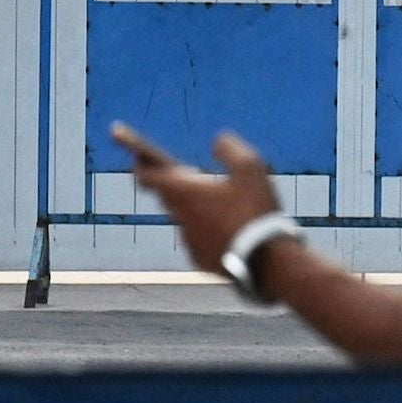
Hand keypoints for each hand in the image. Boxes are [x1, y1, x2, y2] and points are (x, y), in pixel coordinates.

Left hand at [109, 122, 280, 276]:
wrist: (265, 262)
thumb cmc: (256, 211)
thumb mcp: (250, 167)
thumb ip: (229, 148)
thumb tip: (218, 141)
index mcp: (183, 191)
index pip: (147, 175)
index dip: (140, 161)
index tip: (136, 154)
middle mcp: (178, 216)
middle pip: (165, 195)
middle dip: (170, 182)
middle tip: (179, 172)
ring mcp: (187, 240)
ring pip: (183, 217)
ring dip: (192, 207)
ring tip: (212, 199)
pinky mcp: (198, 259)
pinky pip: (197, 238)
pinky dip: (205, 229)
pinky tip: (223, 226)